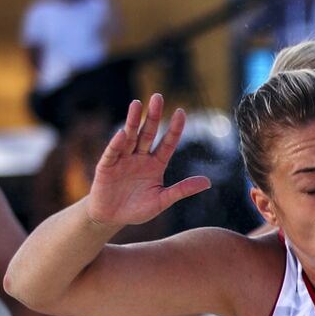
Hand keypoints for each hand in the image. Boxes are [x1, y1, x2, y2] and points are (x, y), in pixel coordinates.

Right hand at [88, 94, 209, 226]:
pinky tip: (123, 133)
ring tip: (137, 104)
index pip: (167, 143)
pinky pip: (113, 153)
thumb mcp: (163, 200)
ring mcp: (123, 160)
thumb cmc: (137, 209)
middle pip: (148, 133)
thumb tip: (208, 182)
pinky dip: (117, 143)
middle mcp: (140, 158)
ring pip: (130, 137)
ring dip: (132, 121)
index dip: (174, 129)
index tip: (181, 112)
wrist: (112, 217)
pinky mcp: (106, 166)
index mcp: (156, 165)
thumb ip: (182, 190)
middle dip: (153, 116)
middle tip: (158, 97)